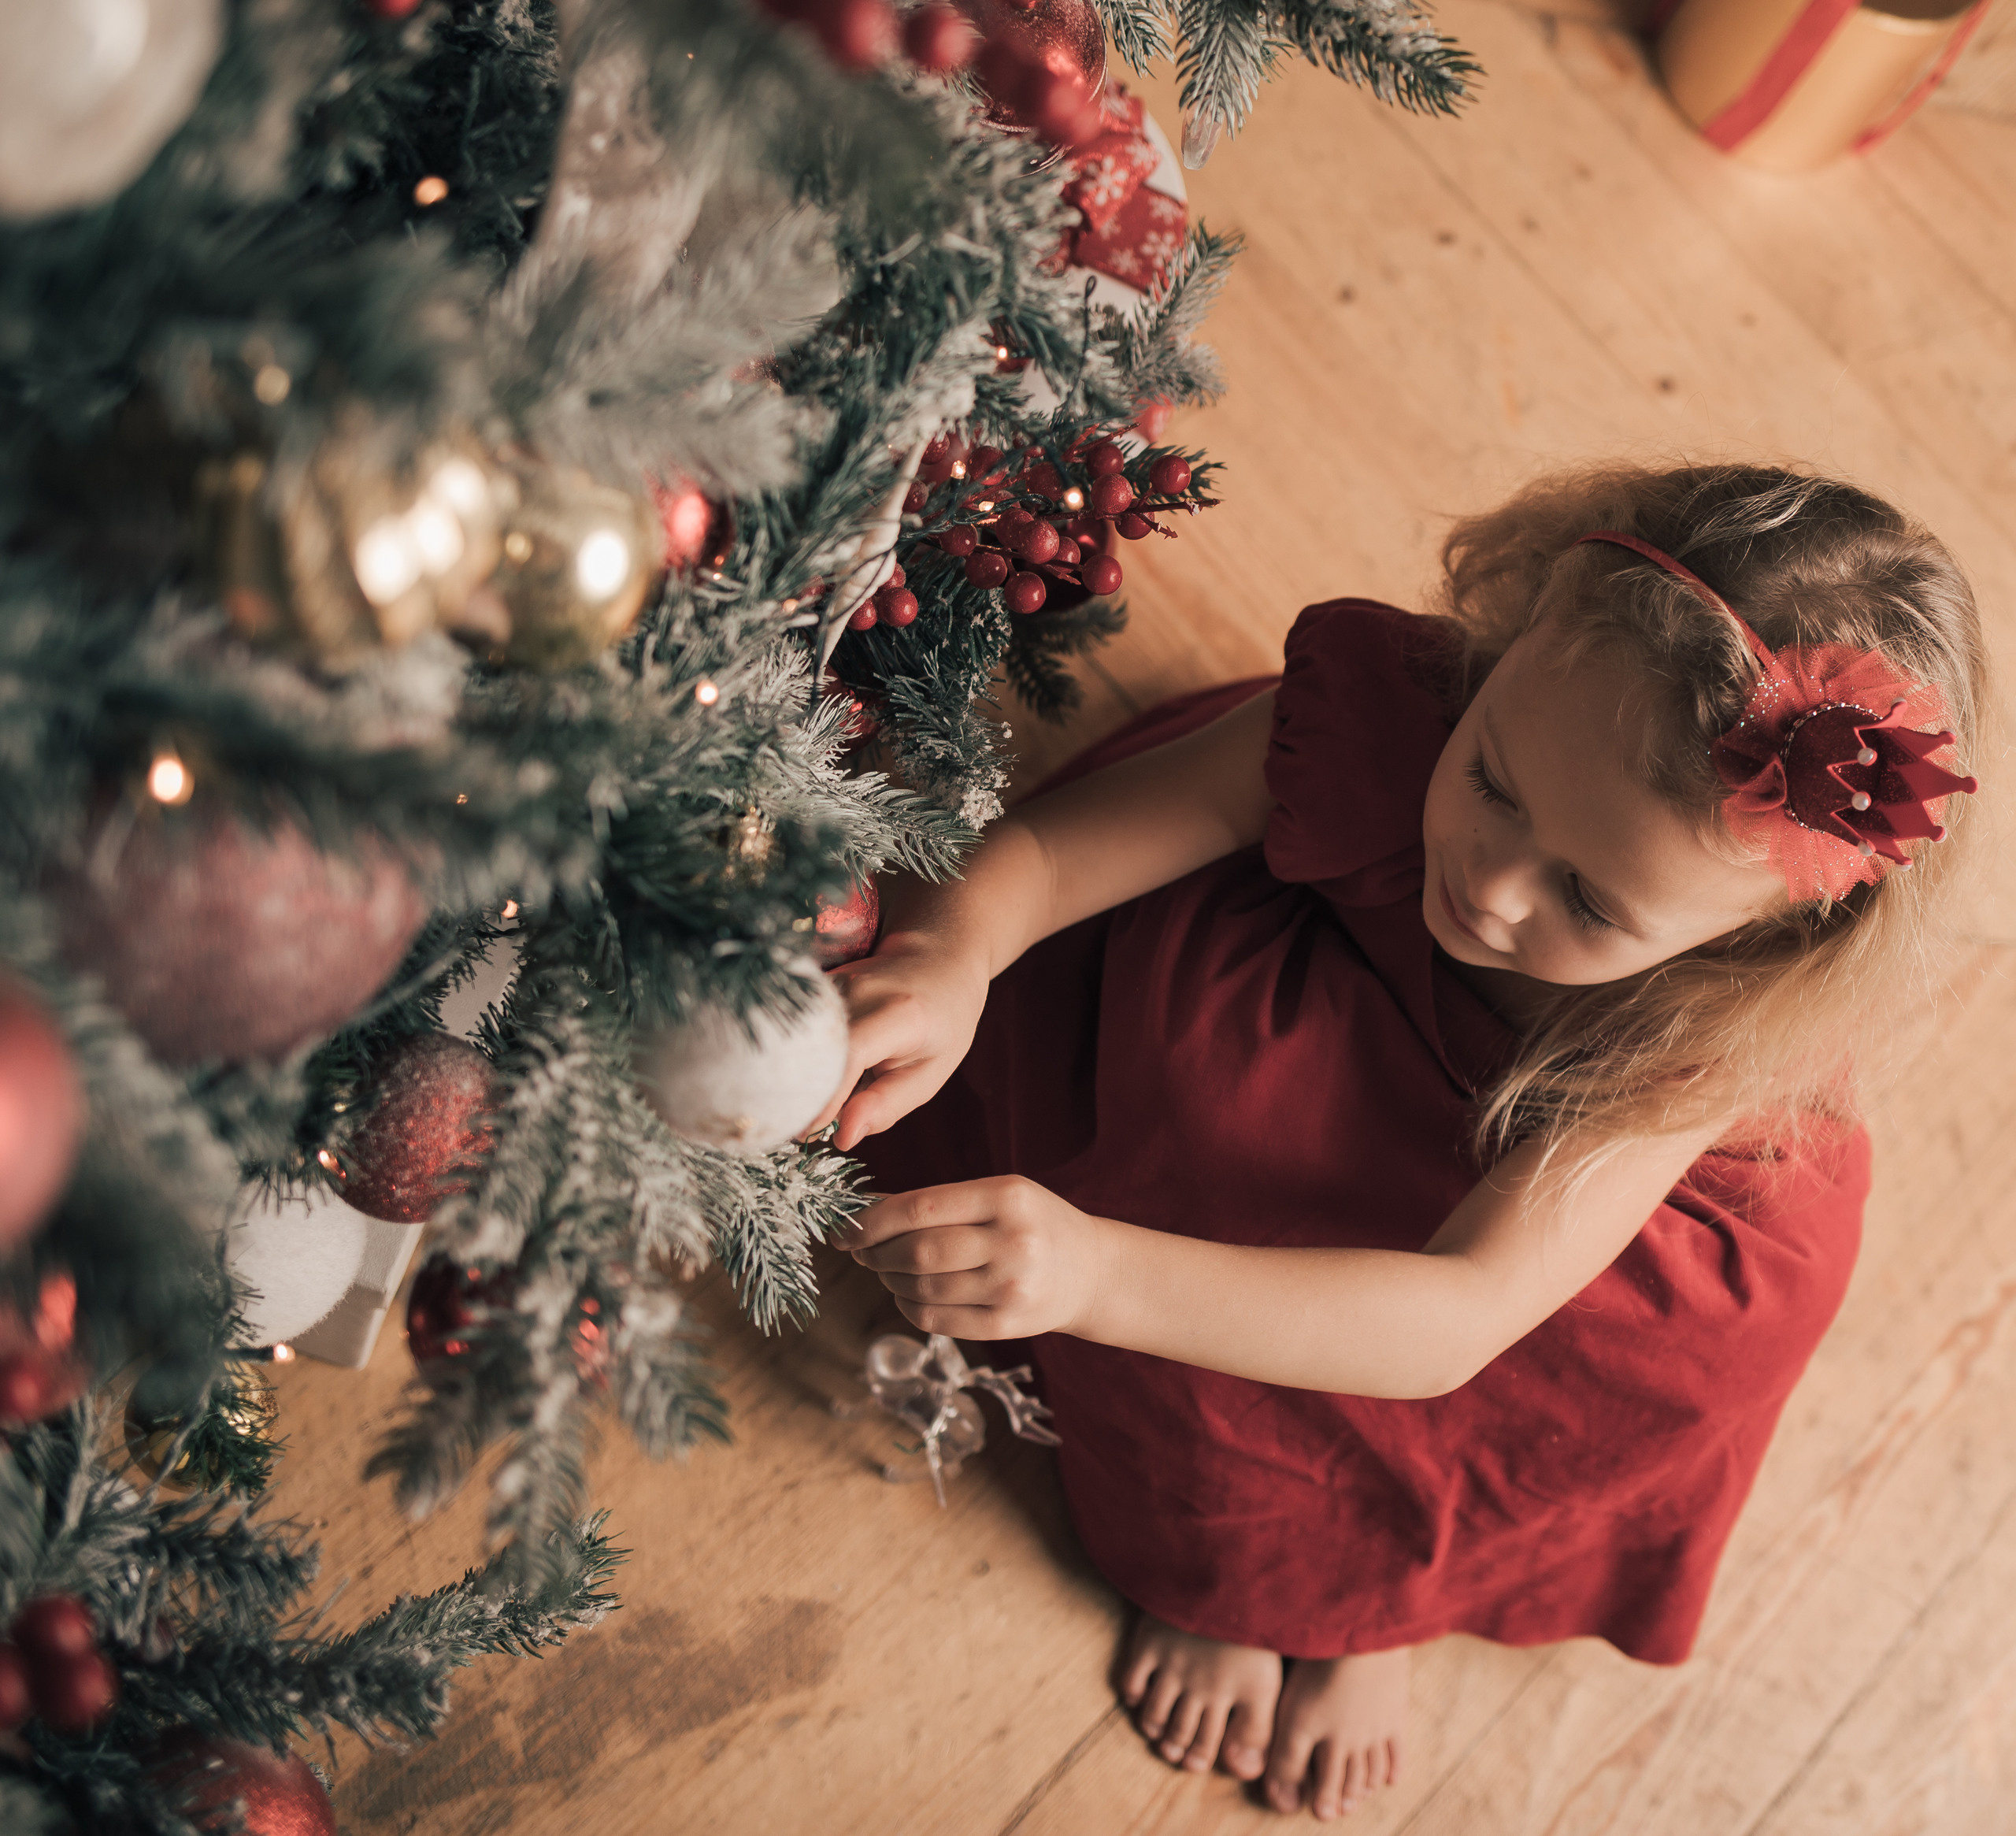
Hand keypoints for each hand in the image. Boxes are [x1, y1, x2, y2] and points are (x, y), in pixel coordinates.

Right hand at [805, 928, 990, 1151]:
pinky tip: (801, 1079)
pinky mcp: (815, 984)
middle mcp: (857, 990)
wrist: (938, 958)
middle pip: (811, 1048)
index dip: (824, 1096)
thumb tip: (844, 1137)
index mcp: (897, 1013)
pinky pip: (796, 1028)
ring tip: (793, 1106)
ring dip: (792, 1077)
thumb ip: (887, 1105)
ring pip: (796, 1038)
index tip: (807, 1132)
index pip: (848, 1055)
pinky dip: (795, 1058)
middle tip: (791, 1129)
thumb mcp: (929, 1072)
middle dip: (797, 1093)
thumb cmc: (941, 1021)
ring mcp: (832, 982)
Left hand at [844, 1176, 1111, 1339]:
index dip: (872, 1221)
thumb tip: (868, 1212)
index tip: (844, 1228)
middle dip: (875, 1253)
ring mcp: (1011, 1288)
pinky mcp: (1007, 1325)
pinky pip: (937, 1319)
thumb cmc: (1033, 1224)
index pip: (921, 1207)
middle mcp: (1013, 1243)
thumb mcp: (1001, 1195)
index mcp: (1007, 1198)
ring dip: (889, 1280)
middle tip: (861, 1251)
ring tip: (886, 1269)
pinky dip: (909, 1306)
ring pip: (923, 1288)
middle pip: (918, 1251)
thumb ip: (941, 1201)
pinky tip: (908, 1293)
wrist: (1091, 1272)